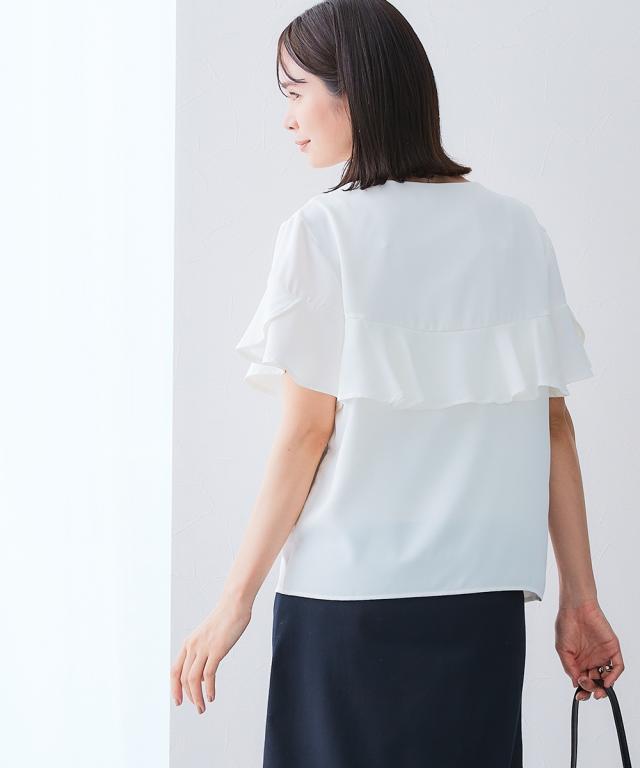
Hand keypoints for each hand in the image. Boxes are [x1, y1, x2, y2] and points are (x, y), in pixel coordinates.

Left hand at [170, 598, 251, 713]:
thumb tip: (201, 677)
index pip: (175, 671)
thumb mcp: (208, 638)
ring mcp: (204, 648)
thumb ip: (202, 656)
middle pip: (182, 678)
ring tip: (202, 708)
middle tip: (196, 708)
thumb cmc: (225, 619)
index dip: (175, 688)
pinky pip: (208, 675)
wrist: (234, 604)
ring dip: (197, 697)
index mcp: (189, 643)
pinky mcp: (216, 649)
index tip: (179, 701)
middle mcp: (192, 646)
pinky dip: (208, 689)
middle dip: (188, 696)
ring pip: (193, 679)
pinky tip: (212, 697)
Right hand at [555, 598, 624, 701]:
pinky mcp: (612, 649)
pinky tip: (606, 680)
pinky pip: (617, 666)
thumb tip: (576, 683)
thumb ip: (569, 667)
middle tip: (588, 690)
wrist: (576, 608)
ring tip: (597, 687)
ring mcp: (603, 655)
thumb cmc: (566, 624)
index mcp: (579, 661)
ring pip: (607, 677)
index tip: (580, 696)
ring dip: (603, 686)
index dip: (583, 690)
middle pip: (596, 682)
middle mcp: (591, 660)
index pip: (583, 681)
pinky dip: (614, 676)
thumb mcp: (562, 649)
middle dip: (592, 690)